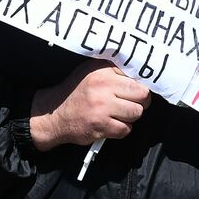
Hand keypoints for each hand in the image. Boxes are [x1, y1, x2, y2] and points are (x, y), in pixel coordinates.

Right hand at [28, 60, 151, 150]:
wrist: (55, 114)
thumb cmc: (77, 91)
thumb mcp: (92, 70)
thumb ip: (114, 69)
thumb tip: (141, 74)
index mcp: (102, 71)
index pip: (137, 76)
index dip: (139, 84)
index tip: (135, 89)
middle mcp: (102, 87)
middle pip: (142, 95)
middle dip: (140, 101)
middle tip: (130, 102)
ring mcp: (102, 108)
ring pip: (136, 113)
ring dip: (130, 116)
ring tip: (118, 113)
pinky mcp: (100, 126)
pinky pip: (126, 129)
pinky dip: (121, 129)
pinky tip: (111, 123)